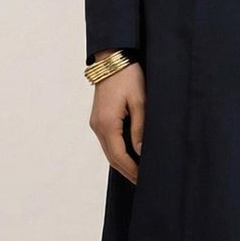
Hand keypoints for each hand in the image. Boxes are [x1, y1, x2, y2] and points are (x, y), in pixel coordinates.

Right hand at [88, 53, 145, 184]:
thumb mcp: (140, 101)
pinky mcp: (98, 118)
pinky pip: (108, 141)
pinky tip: (129, 155)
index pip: (119, 156)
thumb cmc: (128, 76)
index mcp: (107, 124)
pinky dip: (117, 151)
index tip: (144, 180)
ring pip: (108, 150)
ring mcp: (96, 122)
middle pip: (111, 157)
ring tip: (138, 172)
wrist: (112, 58)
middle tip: (143, 182)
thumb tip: (140, 152)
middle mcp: (97, 126)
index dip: (131, 170)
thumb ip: (140, 127)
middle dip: (127, 171)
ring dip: (122, 162)